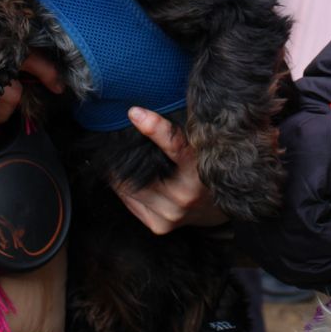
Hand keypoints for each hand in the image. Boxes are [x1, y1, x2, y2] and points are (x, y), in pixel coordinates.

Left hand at [114, 107, 228, 233]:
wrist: (218, 207)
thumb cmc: (206, 167)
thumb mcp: (201, 144)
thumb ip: (182, 128)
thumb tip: (152, 106)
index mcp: (199, 167)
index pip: (176, 145)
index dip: (155, 128)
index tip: (135, 112)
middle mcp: (185, 193)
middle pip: (139, 169)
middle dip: (123, 152)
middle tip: (112, 135)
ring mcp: (172, 213)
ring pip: (128, 187)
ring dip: (117, 171)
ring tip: (115, 156)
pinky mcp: (160, 225)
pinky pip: (128, 201)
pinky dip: (122, 187)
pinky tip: (126, 176)